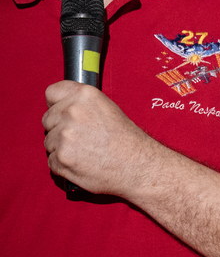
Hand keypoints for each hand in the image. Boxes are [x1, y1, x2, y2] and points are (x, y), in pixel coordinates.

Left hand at [42, 80, 157, 195]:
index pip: (52, 92)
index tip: (60, 110)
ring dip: (60, 148)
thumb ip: (81, 103)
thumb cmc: (124, 137)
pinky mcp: (61, 158)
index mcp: (84, 95)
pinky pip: (51, 160)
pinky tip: (80, 162)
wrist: (135, 163)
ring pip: (48, 141)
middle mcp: (72, 111)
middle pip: (48, 119)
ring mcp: (64, 135)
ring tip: (82, 151)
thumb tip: (62, 106)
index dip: (55, 103)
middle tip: (78, 136)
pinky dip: (62, 164)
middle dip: (58, 128)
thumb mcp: (106, 106)